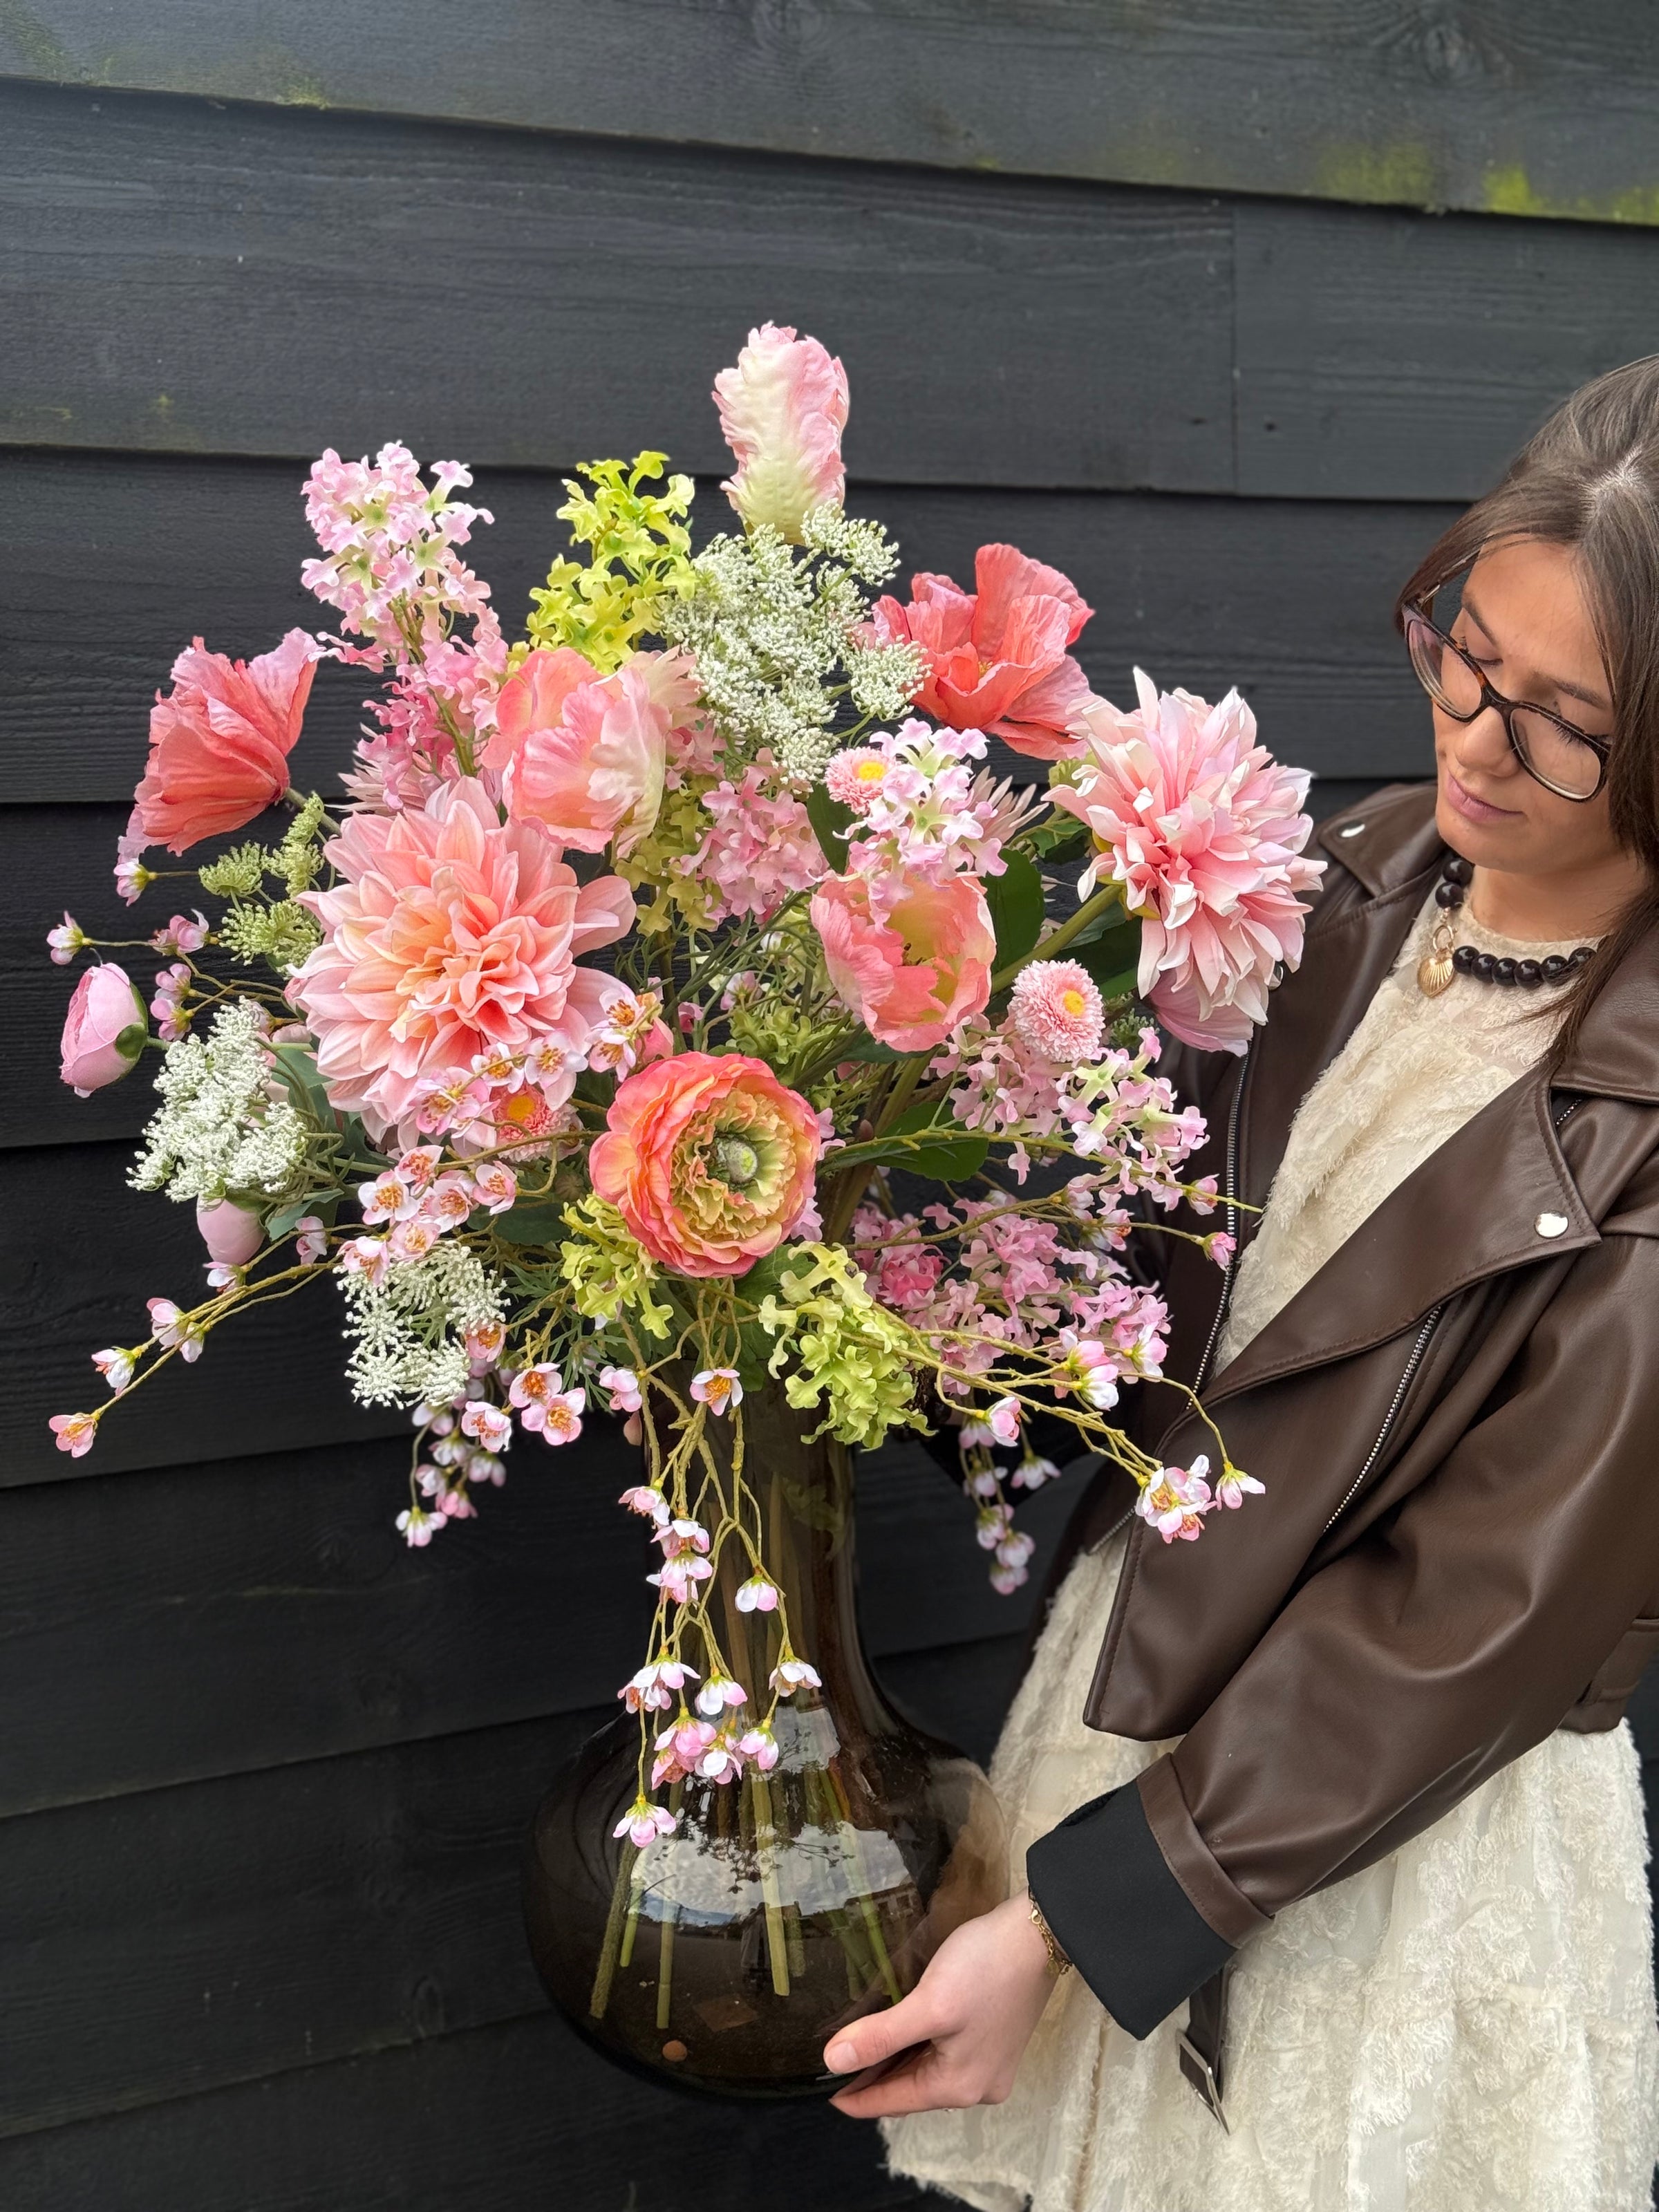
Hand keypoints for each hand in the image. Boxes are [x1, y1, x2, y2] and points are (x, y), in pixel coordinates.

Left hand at [824, 1894, 1057, 2118]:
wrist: (1039, 1934)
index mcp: (957, 2087)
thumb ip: (880, 2037)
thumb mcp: (928, 2003)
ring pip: (929, 2072)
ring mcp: (991, 2066)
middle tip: (837, 2061)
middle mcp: (977, 2087)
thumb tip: (832, 2061)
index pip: (893, 2101)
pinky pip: (947, 2056)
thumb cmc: (984, 1968)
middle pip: (912, 2089)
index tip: (825, 2093)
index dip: (856, 2097)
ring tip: (862, 2045)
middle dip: (875, 2077)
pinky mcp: (997, 2042)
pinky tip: (904, 2031)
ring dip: (897, 2061)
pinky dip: (920, 2048)